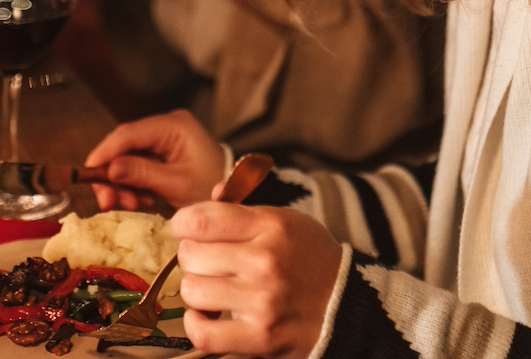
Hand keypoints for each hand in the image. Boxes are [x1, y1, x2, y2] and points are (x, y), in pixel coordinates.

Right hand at [83, 110, 226, 210]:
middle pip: (125, 146)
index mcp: (174, 126)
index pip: (129, 133)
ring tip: (130, 205)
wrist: (238, 194)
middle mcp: (167, 127)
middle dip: (114, 175)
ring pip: (128, 159)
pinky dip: (134, 185)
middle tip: (108, 202)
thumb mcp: (176, 184)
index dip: (106, 152)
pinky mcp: (164, 154)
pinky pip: (139, 166)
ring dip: (123, 184)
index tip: (88, 172)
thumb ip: (142, 174)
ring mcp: (165, 139)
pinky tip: (141, 201)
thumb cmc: (212, 186)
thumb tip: (109, 169)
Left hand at [171, 202, 342, 358]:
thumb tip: (211, 193)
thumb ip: (244, 208)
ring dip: (197, 289)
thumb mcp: (286, 220)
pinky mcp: (260, 337)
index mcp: (270, 226)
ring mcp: (262, 301)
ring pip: (192, 290)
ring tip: (214, 287)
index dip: (182, 223)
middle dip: (192, 256)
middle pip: (191, 254)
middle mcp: (264, 261)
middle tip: (207, 260)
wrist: (347, 305)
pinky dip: (196, 324)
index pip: (201, 220)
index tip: (184, 228)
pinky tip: (207, 315)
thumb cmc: (311, 258)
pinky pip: (204, 333)